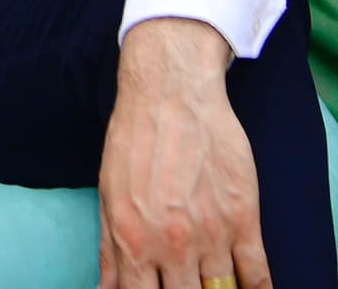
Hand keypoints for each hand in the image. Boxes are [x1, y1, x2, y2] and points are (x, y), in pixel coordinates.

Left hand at [98, 18, 267, 287]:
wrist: (169, 99)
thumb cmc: (133, 144)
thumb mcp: (110, 197)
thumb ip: (111, 251)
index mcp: (133, 242)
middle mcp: (172, 245)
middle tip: (187, 287)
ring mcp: (211, 235)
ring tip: (212, 285)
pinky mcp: (243, 220)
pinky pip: (258, 273)